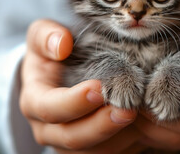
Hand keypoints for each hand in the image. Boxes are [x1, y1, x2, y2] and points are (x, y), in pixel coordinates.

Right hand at [19, 19, 141, 152]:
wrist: (55, 79)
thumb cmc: (51, 55)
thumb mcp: (42, 37)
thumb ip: (46, 35)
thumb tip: (62, 44)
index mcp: (34, 101)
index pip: (50, 108)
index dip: (74, 101)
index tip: (99, 87)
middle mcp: (48, 129)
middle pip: (72, 137)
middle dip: (101, 125)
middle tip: (128, 109)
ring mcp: (67, 145)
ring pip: (93, 151)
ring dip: (118, 137)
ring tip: (140, 118)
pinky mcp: (88, 151)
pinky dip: (127, 143)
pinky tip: (145, 128)